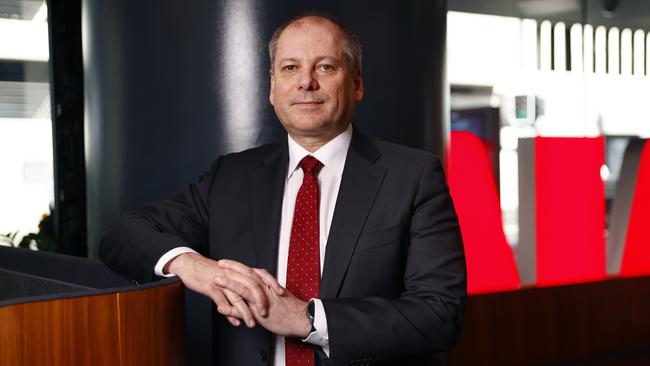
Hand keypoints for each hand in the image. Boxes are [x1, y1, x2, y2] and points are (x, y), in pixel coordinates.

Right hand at [165, 253, 283, 327]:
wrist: (192, 266)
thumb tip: (252, 297)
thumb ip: (241, 285)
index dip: (271, 283)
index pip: (260, 274)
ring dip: (245, 311)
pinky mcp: (211, 288)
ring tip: (252, 324)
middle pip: (251, 286)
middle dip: (260, 300)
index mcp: (240, 271)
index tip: (281, 293)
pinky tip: (235, 322)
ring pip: (237, 296)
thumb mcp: (229, 276)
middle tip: (266, 314)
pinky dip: (229, 313)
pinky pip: (222, 301)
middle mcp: (234, 274)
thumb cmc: (211, 272)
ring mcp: (223, 281)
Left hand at [216, 261, 310, 337]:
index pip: (250, 271)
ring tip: (217, 280)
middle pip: (246, 275)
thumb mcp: (275, 296)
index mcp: (266, 285)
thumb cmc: (290, 309)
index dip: (237, 266)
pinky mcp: (261, 314)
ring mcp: (262, 301)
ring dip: (229, 284)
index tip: (226, 262)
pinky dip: (232, 310)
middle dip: (232, 269)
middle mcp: (264, 290)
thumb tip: (255, 288)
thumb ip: (264, 291)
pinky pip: (244, 311)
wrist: (300, 319)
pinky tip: (221, 308)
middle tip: (220, 264)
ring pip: (244, 289)